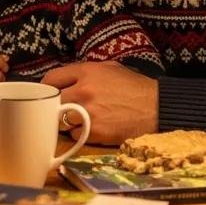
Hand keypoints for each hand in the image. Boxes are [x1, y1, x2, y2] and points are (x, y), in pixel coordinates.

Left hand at [41, 62, 157, 144]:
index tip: (47, 93)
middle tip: (59, 109)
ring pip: (60, 121)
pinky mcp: (96, 132)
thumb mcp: (109, 68)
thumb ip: (84, 72)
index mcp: (86, 72)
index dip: (47, 87)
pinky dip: (78, 134)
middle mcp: (84, 91)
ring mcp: (89, 113)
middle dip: (54, 106)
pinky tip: (89, 130)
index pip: (51, 79)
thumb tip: (64, 80)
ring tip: (75, 120)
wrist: (158, 107)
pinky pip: (74, 135)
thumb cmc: (134, 87)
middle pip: (53, 101)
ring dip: (65, 122)